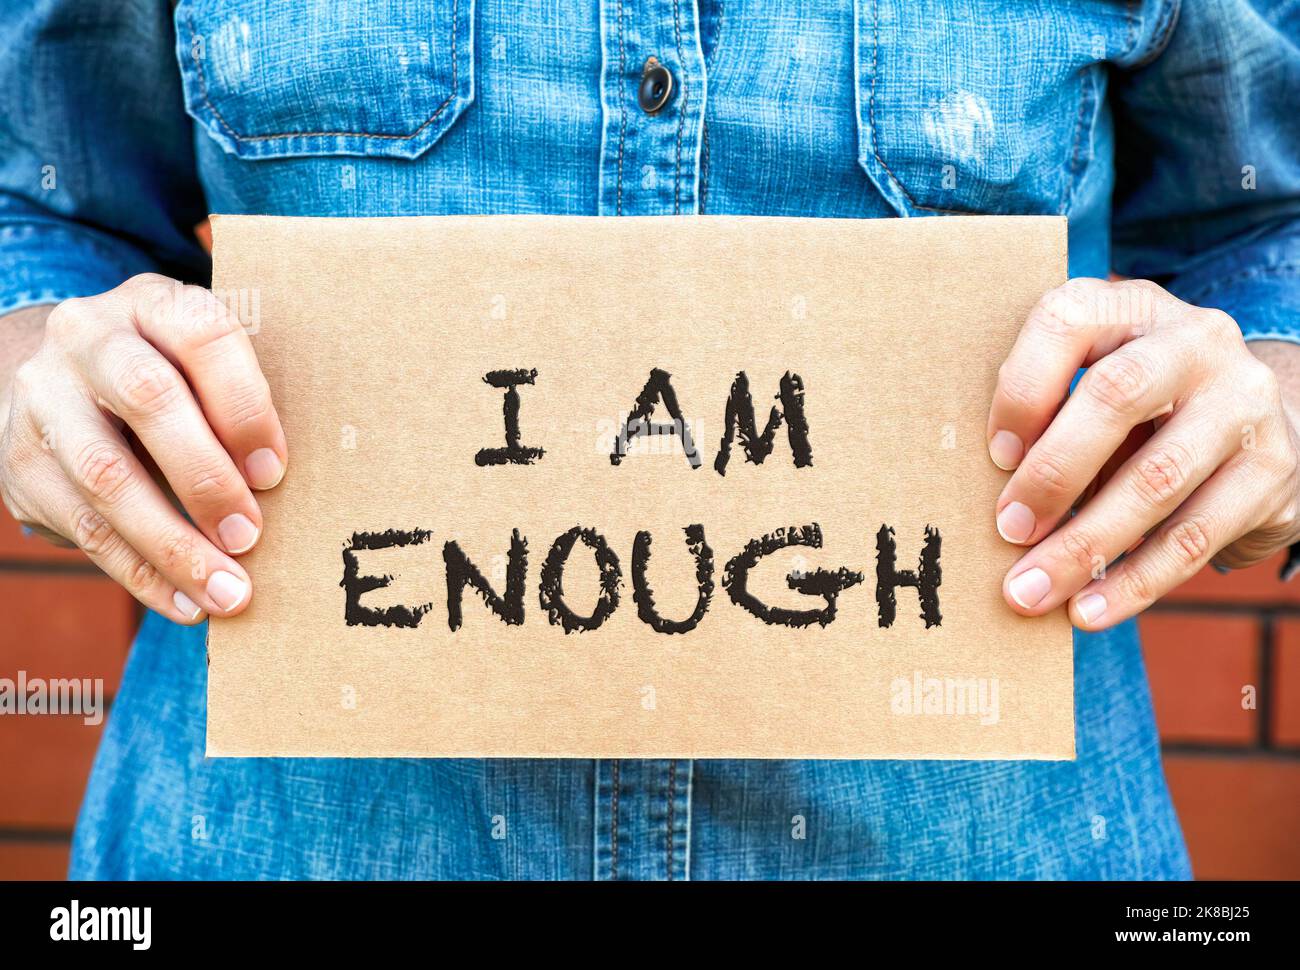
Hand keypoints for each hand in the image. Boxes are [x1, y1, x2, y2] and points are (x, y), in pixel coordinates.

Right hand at [0, 274, 286, 622]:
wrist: (58, 382)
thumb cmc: (172, 381)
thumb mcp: (203, 368)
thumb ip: (239, 406)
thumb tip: (282, 488)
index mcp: (153, 303)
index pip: (203, 335)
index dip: (244, 406)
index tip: (275, 473)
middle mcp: (89, 337)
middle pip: (147, 400)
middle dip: (206, 478)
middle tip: (250, 537)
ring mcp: (45, 397)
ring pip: (107, 475)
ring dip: (174, 546)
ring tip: (227, 593)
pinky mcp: (21, 461)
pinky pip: (82, 527)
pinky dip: (141, 573)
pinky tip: (185, 603)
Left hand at [987, 277, 1299, 630]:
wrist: (1254, 425)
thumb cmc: (1135, 412)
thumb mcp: (1090, 386)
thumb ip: (1045, 416)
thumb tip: (991, 502)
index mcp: (1132, 309)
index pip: (1067, 321)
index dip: (1022, 389)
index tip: (993, 456)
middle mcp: (1197, 341)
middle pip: (1116, 394)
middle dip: (1052, 473)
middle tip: (1008, 532)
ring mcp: (1244, 402)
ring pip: (1157, 478)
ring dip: (1084, 547)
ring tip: (1031, 592)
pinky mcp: (1272, 469)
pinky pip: (1195, 536)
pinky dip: (1134, 581)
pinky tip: (1088, 609)